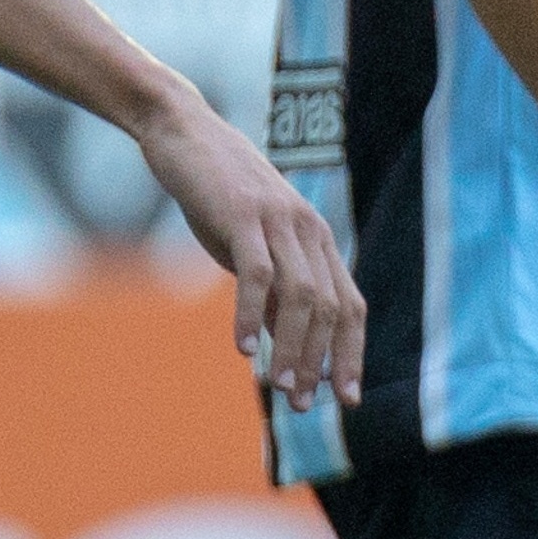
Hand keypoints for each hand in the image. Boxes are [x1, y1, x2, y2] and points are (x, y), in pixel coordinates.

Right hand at [134, 77, 366, 410]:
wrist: (186, 134)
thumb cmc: (220, 197)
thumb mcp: (254, 247)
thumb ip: (274, 289)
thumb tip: (287, 344)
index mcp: (318, 241)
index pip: (350, 306)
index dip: (351, 354)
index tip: (346, 398)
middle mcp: (309, 230)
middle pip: (331, 308)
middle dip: (319, 361)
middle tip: (302, 404)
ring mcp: (278, 221)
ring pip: (301, 296)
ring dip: (291, 346)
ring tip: (278, 386)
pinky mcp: (243, 216)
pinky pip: (257, 274)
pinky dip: (252, 314)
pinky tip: (242, 348)